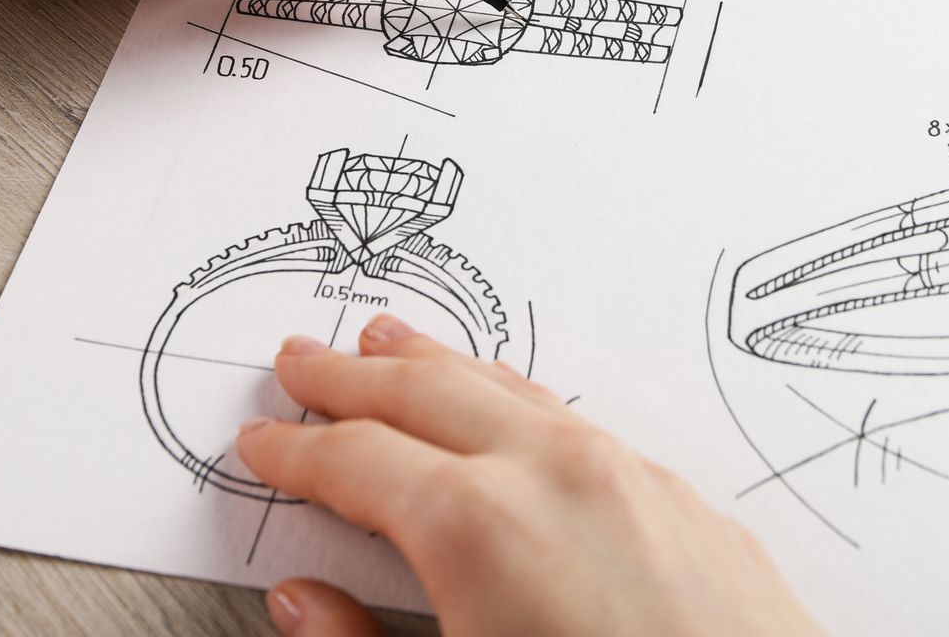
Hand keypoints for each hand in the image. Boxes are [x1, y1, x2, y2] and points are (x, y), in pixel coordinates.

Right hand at [234, 315, 821, 636]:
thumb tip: (304, 607)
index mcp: (477, 526)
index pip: (355, 460)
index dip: (295, 451)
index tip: (259, 440)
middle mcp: (555, 476)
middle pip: (425, 396)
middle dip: (352, 378)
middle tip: (302, 357)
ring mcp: (632, 480)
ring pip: (509, 392)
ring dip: (438, 368)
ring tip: (390, 343)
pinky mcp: (689, 506)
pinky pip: (578, 424)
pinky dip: (518, 402)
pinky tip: (509, 410)